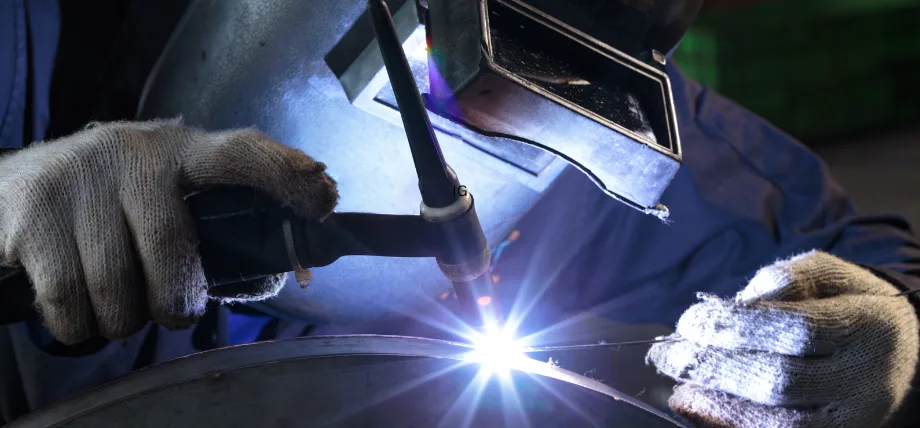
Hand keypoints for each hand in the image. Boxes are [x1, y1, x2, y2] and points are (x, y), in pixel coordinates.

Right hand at [0, 120, 337, 343]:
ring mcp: (79, 181)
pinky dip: (79, 326)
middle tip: (169, 310)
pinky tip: (79, 307)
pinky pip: (69, 304)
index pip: (241, 152)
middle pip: (173, 254)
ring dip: (122, 319)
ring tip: (117, 304)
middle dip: (175, 303)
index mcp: (180, 152)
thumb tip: (276, 273)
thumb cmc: (109, 205)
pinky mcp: (33, 216)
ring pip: (118, 290)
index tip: (322, 199)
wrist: (10, 187)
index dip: (284, 174)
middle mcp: (133, 155)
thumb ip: (211, 228)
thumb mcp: (162, 198)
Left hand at [647, 251, 918, 427]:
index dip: (734, 326)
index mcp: (866, 326)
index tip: (688, 321)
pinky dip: (731, 424)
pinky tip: (697, 407)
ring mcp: (852, 418)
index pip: (794, 330)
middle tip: (669, 355)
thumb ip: (781, 279)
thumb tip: (732, 302)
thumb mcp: (825, 274)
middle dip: (713, 367)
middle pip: (779, 380)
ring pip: (779, 421)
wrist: (900, 350)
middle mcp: (864, 379)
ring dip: (717, 402)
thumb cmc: (846, 303)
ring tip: (679, 383)